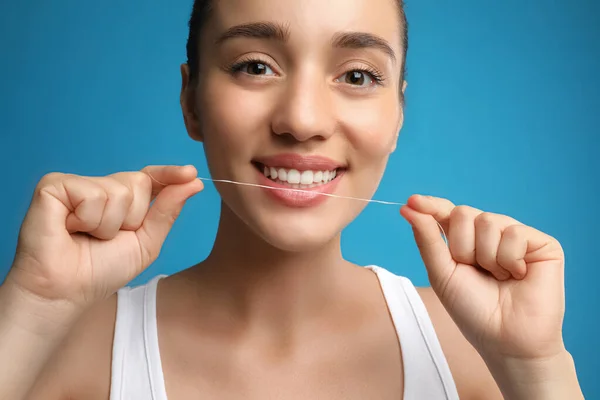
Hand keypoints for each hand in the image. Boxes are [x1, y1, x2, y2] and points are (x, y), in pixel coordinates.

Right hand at [6, 165, 202, 309]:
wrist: (66, 292)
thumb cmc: (101, 270)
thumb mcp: (146, 242)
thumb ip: (168, 211)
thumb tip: (194, 182)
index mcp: (122, 199)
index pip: (149, 178)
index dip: (169, 174)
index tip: (190, 173)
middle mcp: (100, 187)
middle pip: (138, 183)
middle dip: (131, 218)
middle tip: (105, 237)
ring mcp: (76, 184)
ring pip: (117, 191)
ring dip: (108, 225)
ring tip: (86, 236)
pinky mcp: (53, 186)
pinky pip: (91, 195)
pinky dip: (88, 220)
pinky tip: (70, 229)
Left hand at [400, 195, 565, 362]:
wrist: (505, 339)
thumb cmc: (472, 310)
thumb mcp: (441, 273)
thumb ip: (428, 238)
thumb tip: (408, 207)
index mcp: (464, 239)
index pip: (446, 212)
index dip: (431, 205)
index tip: (412, 201)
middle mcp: (489, 233)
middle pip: (463, 213)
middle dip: (461, 246)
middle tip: (474, 271)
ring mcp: (515, 235)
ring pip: (488, 221)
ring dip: (486, 256)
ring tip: (498, 277)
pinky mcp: (541, 243)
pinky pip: (514, 233)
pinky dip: (509, 259)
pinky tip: (518, 276)